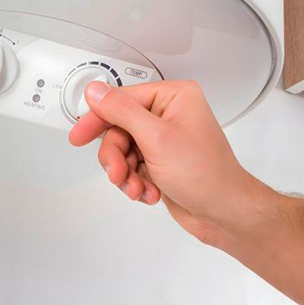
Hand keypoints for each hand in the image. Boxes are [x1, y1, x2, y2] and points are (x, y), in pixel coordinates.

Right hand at [68, 80, 272, 246]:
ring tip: (138, 187)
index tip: (80, 134)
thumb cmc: (207, 175)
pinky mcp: (162, 161)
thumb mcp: (157, 138)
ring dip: (126, 174)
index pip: (123, 99)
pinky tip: (150, 192)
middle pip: (119, 128)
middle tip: (118, 172)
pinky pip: (132, 167)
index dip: (99, 118)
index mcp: (175, 97)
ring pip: (123, 151)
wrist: (223, 213)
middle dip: (117, 156)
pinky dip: (136, 182)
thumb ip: (122, 112)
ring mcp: (165, 139)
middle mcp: (170, 114)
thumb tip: (96, 91)